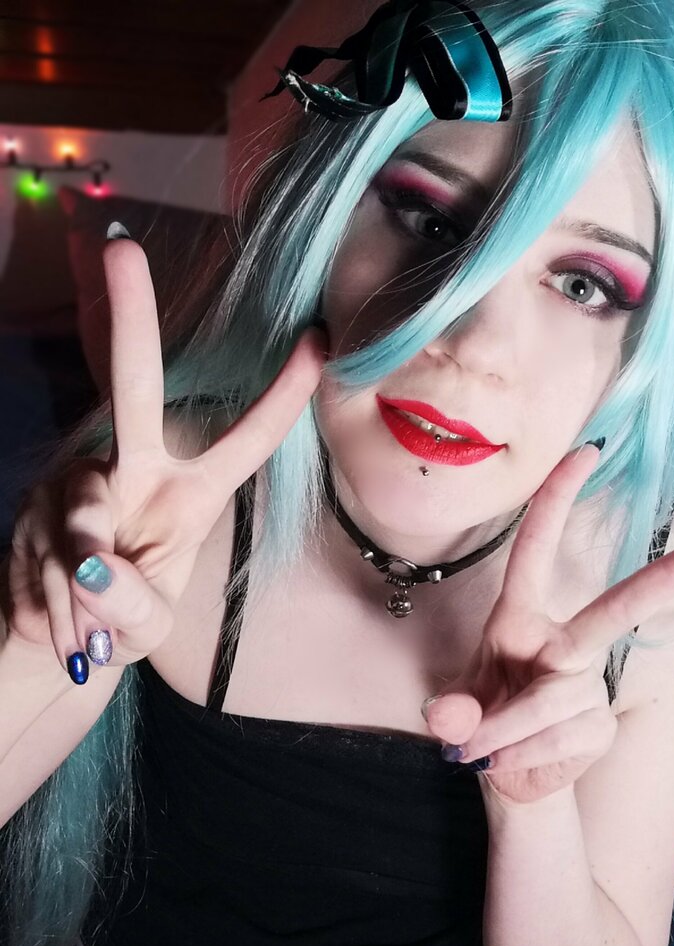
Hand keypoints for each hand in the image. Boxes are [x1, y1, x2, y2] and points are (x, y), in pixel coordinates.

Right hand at [4, 234, 325, 678]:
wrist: (53, 639)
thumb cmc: (120, 620)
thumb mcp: (143, 629)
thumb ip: (132, 607)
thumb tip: (95, 566)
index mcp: (191, 494)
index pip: (247, 441)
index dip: (284, 394)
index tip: (319, 337)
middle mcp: (135, 469)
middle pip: (135, 388)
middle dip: (128, 319)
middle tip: (122, 249)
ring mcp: (76, 479)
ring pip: (76, 526)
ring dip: (75, 599)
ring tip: (80, 641)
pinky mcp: (28, 500)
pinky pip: (36, 557)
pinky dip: (45, 609)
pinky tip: (52, 627)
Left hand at [422, 445, 673, 805]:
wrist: (506, 775)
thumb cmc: (479, 717)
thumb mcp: (455, 709)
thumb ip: (452, 711)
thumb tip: (452, 721)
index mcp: (519, 618)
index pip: (536, 548)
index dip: (557, 499)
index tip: (587, 452)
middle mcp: (561, 643)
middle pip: (616, 609)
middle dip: (668, 580)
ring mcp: (587, 684)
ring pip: (554, 699)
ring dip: (507, 730)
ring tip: (482, 749)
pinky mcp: (600, 725)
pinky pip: (562, 738)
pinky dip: (523, 756)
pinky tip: (513, 762)